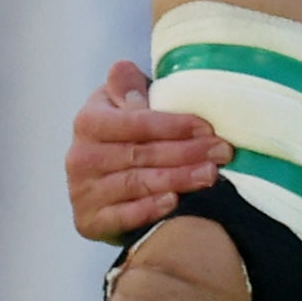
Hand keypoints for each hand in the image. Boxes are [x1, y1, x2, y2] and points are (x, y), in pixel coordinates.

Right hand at [65, 61, 233, 243]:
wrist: (106, 183)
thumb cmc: (126, 135)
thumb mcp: (124, 102)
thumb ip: (126, 86)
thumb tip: (127, 79)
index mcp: (89, 122)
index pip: (135, 122)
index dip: (173, 125)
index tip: (207, 127)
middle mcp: (80, 157)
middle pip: (140, 154)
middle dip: (186, 152)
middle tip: (221, 152)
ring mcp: (82, 191)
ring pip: (137, 184)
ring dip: (178, 179)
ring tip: (210, 175)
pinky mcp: (89, 221)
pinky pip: (123, 216)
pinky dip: (150, 209)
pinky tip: (174, 202)